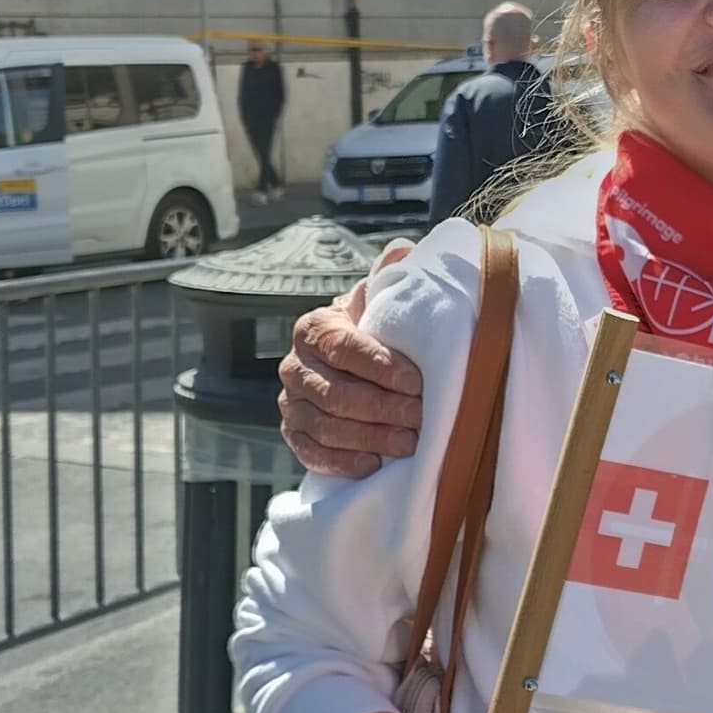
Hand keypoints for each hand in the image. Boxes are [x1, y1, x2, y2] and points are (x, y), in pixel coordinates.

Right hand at [279, 251, 423, 476]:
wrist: (349, 364)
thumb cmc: (373, 331)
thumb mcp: (380, 302)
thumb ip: (390, 277)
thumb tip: (404, 249)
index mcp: (315, 329)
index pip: (344, 349)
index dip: (381, 367)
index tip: (417, 381)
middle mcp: (293, 366)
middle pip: (336, 393)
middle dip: (383, 408)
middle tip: (422, 417)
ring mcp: (290, 403)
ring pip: (325, 426)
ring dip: (370, 437)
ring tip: (410, 442)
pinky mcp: (294, 435)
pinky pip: (312, 453)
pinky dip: (343, 461)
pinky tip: (374, 464)